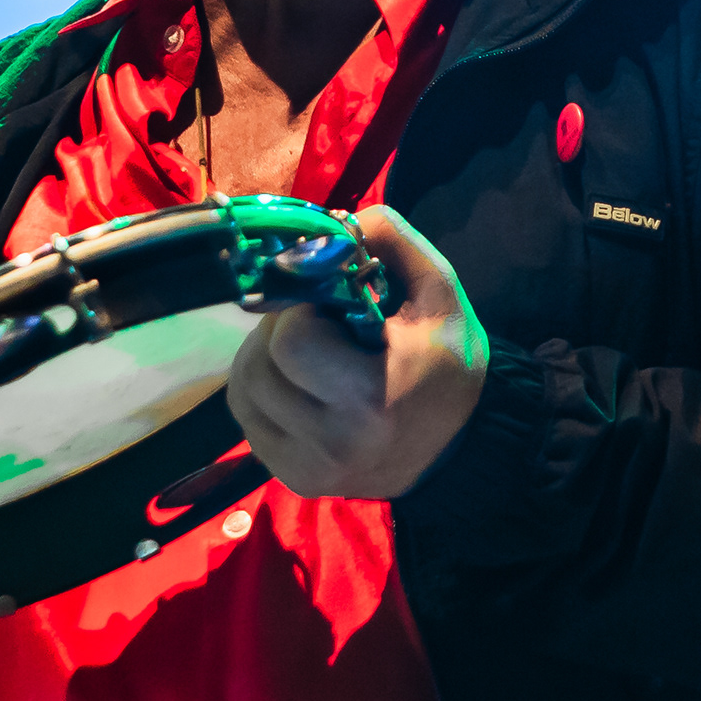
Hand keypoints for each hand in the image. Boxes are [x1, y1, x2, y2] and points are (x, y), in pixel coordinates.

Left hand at [229, 204, 489, 499]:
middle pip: (256, 365)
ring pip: (242, 391)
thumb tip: (330, 219)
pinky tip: (299, 384)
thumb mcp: (438, 292)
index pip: (290, 342)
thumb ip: (389, 239)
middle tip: (314, 322)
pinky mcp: (292, 481)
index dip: (301, 309)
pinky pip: (248, 420)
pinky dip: (263, 391)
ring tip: (304, 351)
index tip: (329, 303)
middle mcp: (331, 444)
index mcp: (369, 398)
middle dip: (279, 329)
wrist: (459, 449)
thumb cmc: (447, 364)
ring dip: (263, 357)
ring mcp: (306, 469)